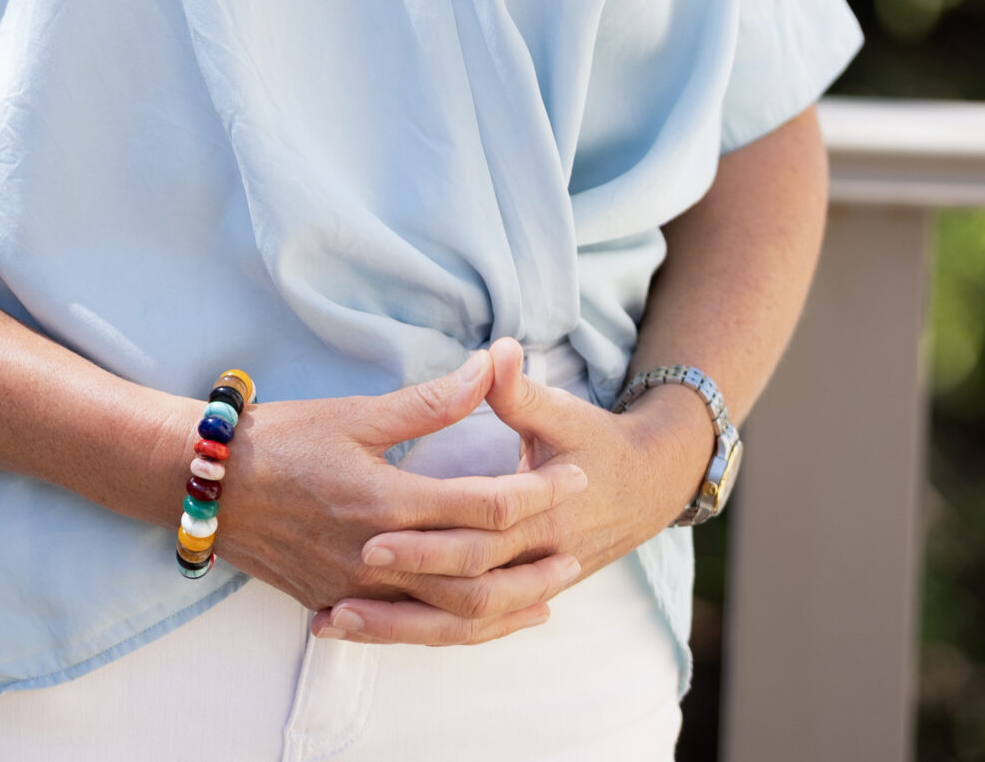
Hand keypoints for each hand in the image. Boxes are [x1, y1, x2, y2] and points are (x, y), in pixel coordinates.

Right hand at [216, 348, 588, 635]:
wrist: (206, 486)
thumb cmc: (279, 439)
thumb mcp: (354, 414)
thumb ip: (428, 403)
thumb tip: (488, 366)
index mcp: (385, 502)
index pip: (481, 506)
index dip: (534, 492)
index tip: (572, 475)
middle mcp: (376, 557)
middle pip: (475, 576)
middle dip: (532, 565)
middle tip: (576, 550)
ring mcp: (356, 590)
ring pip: (446, 617)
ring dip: (502, 610)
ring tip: (545, 599)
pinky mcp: (337, 605)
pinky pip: (410, 629)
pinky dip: (454, 628)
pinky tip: (478, 621)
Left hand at [318, 339, 714, 645]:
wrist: (648, 486)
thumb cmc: (597, 441)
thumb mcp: (560, 412)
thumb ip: (518, 391)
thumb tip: (497, 350)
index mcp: (543, 515)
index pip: (476, 536)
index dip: (425, 539)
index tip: (371, 535)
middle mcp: (535, 561)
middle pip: (463, 591)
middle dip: (402, 593)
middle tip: (339, 590)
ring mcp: (528, 586)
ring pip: (461, 623)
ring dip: (401, 628)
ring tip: (336, 622)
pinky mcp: (519, 596)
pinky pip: (468, 627)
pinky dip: (422, 633)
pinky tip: (370, 631)